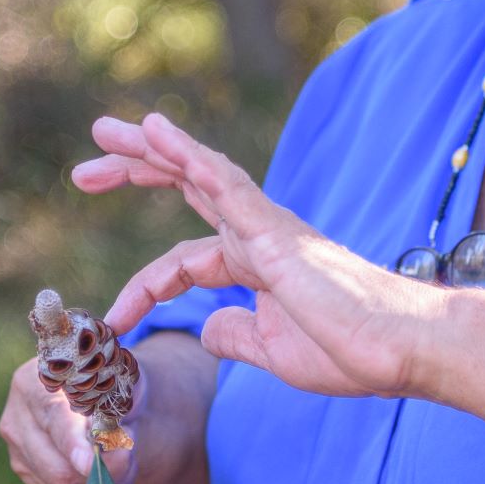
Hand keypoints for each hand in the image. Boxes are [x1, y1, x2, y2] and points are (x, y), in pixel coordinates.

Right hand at [0, 353, 136, 483]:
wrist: (103, 401)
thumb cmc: (111, 386)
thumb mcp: (120, 383)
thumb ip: (117, 407)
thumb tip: (110, 443)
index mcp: (33, 382)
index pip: (53, 418)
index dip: (73, 443)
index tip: (92, 463)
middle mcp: (16, 420)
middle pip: (55, 467)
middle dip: (99, 472)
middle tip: (129, 456)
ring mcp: (18, 453)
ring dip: (101, 483)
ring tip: (124, 460)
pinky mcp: (29, 477)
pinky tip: (108, 473)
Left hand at [71, 111, 441, 397]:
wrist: (401, 351)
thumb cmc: (352, 352)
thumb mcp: (274, 352)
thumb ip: (238, 336)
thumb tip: (207, 329)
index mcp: (256, 264)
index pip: (183, 262)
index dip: (143, 286)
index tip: (115, 320)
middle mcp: (257, 235)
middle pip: (185, 189)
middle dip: (135, 173)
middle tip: (84, 169)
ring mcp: (266, 227)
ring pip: (197, 173)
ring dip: (148, 150)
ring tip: (104, 132)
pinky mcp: (275, 231)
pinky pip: (223, 181)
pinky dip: (185, 153)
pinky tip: (152, 131)